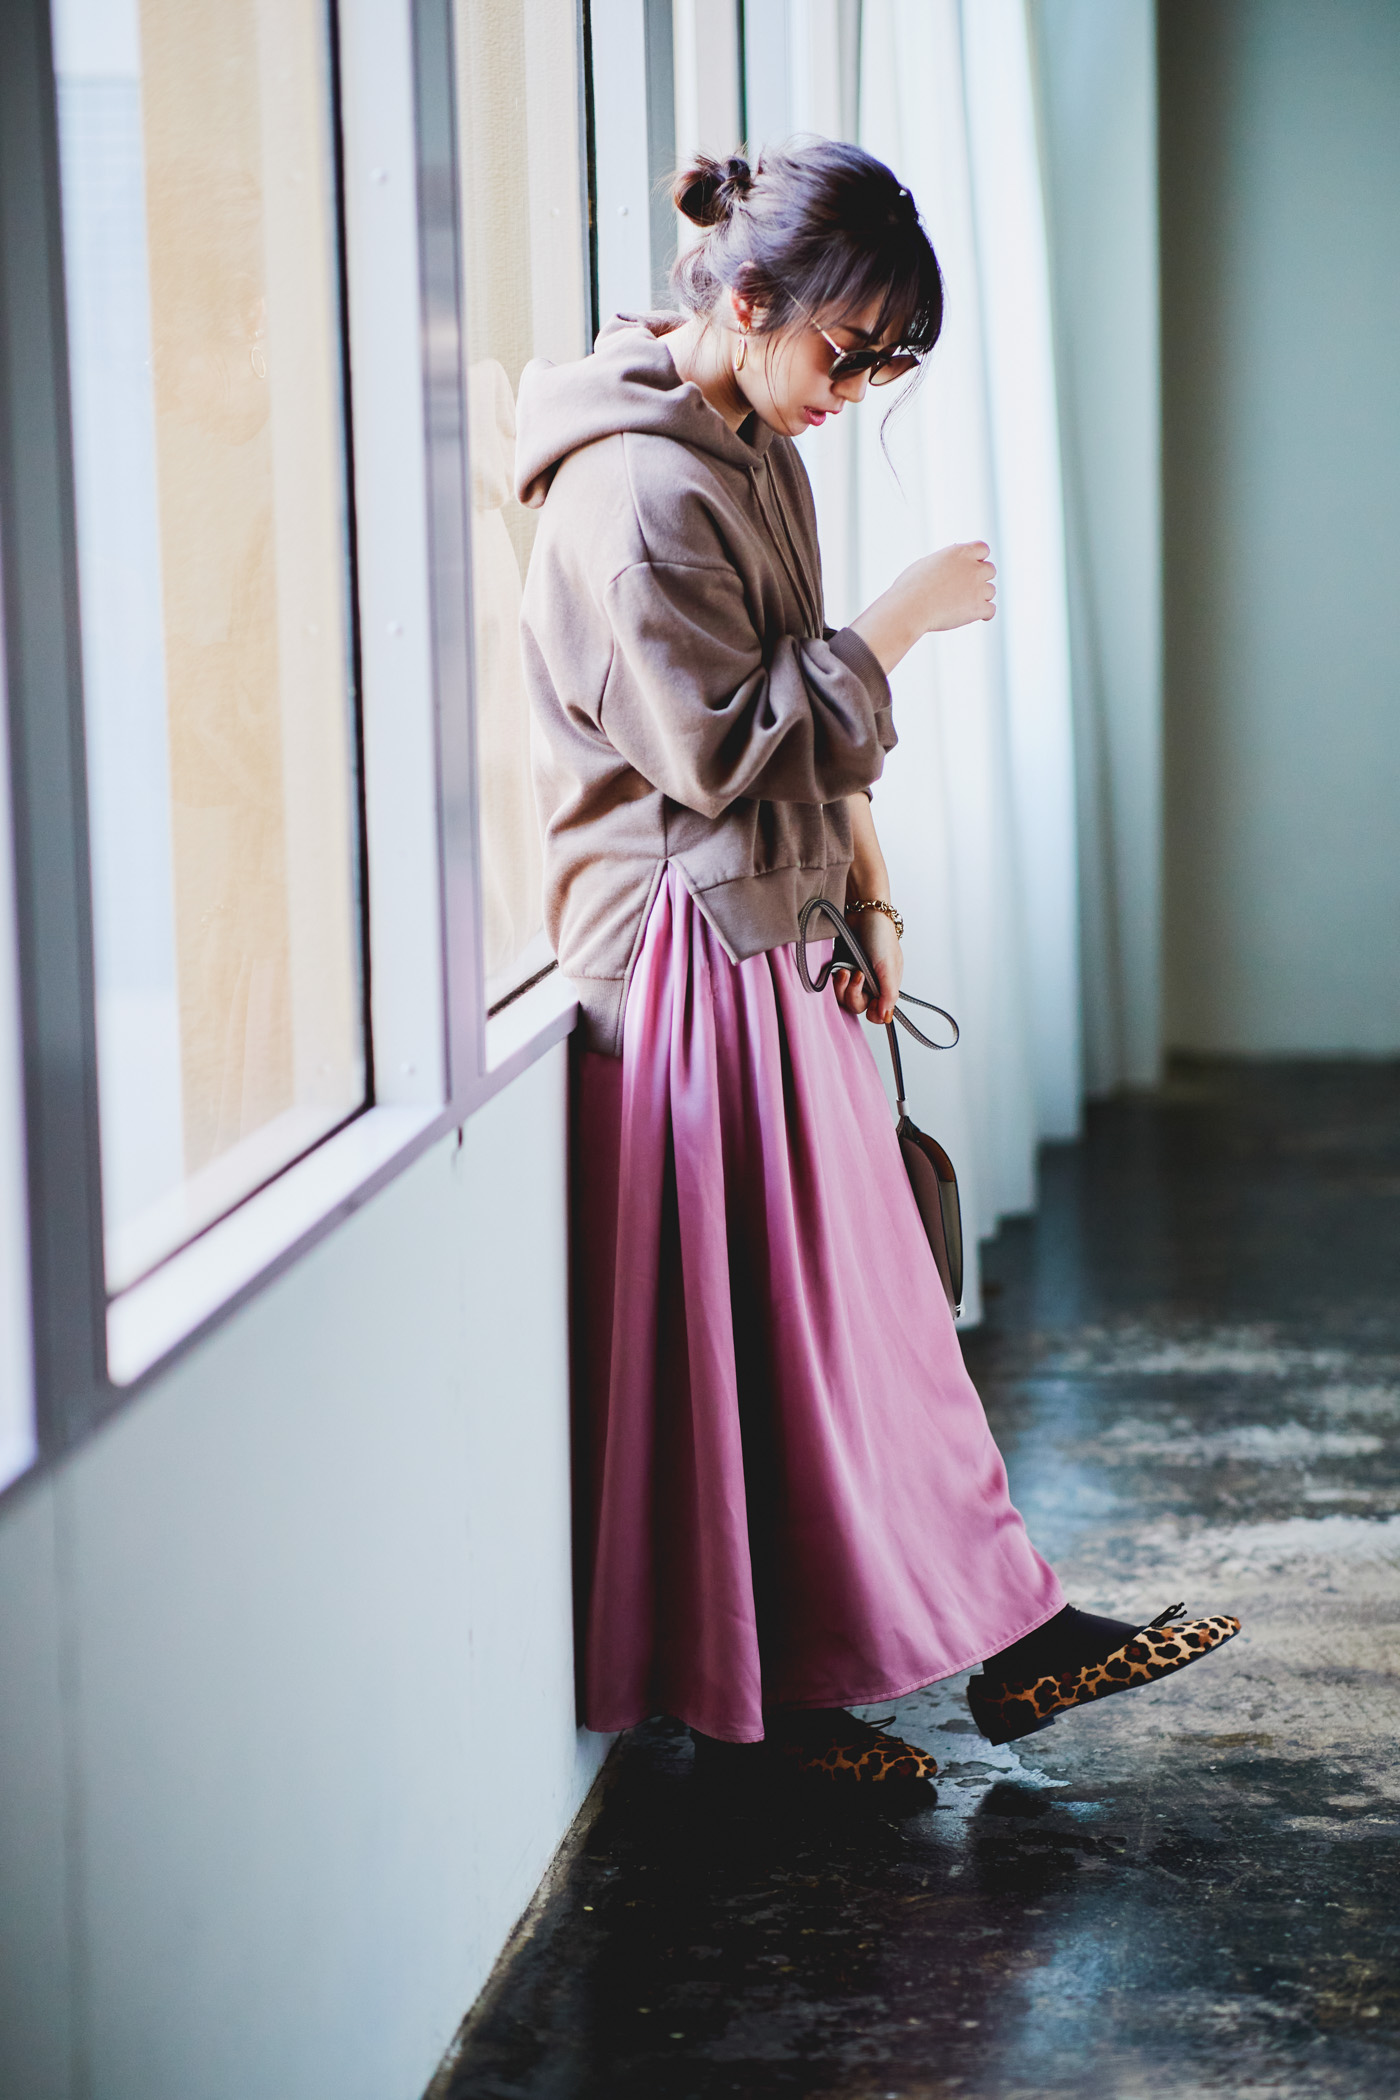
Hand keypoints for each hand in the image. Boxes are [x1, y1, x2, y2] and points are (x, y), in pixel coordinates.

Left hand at [832, 906, 902, 1024]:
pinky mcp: (840, 968)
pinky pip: (833, 986)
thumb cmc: (880, 935)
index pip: (879, 1012)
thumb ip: (889, 993)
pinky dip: (834, 981)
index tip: (871, 1004)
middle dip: (855, 995)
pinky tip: (838, 969)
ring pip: (843, 998)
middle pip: (859, 1006)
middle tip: (857, 976)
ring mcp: (854, 976)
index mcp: (886, 985)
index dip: (874, 1013)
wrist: (863, 911)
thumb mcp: (888, 966)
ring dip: (843, 987)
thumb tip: (887, 1017)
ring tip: (845, 970)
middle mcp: (870, 984)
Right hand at [914, 541, 996, 629]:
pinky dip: (985, 614)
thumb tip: (948, 568)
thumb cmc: (910, 588)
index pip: (983, 549)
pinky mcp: (978, 608)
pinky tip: (979, 616)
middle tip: (967, 589)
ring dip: (981, 597)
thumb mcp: (926, 564)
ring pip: (991, 591)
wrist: (910, 608)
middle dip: (981, 579)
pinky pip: (991, 610)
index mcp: (959, 552)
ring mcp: (977, 588)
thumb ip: (944, 564)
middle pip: (990, 570)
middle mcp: (972, 567)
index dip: (978, 559)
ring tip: (964, 605)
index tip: (971, 567)